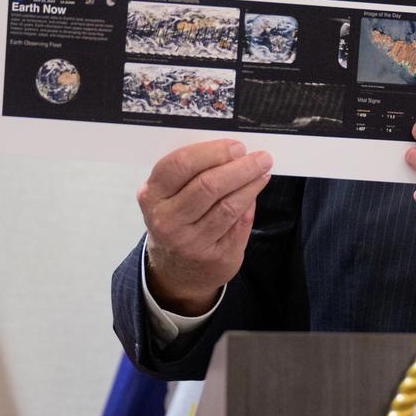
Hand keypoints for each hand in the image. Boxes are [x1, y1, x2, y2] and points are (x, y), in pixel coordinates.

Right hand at [137, 139, 271, 314]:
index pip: (181, 164)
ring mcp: (188, 242)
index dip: (213, 152)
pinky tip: (256, 190)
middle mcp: (166, 220)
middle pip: (208, 185)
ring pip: (228, 205)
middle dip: (241, 167)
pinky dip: (251, 203)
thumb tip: (235, 152)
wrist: (177, 269)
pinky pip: (239, 223)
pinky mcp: (212, 257)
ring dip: (251, 184)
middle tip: (261, 157)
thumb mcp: (171, 195)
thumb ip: (195, 172)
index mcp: (152, 194)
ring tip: (263, 171)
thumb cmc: (178, 218)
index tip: (237, 146)